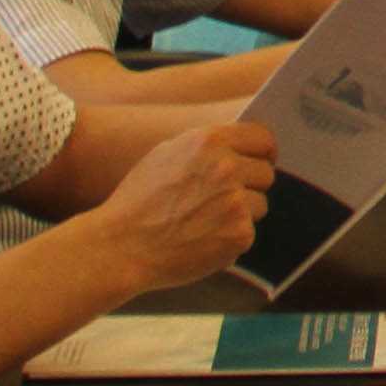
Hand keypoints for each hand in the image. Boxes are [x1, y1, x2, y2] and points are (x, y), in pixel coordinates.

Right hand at [88, 118, 274, 294]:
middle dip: (249, 186)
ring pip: (260, 204)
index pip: (262, 138)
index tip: (258, 162)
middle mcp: (226, 168)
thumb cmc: (139, 202)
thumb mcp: (166, 155)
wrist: (120, 247)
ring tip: (204, 221)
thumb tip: (240, 144)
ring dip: (241, 214)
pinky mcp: (239, 233)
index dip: (260, 152)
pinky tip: (203, 240)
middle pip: (265, 173)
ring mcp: (236, 202)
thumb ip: (206, 147)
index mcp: (209, 142)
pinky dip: (231, 238)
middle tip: (220, 200)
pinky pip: (248, 231)